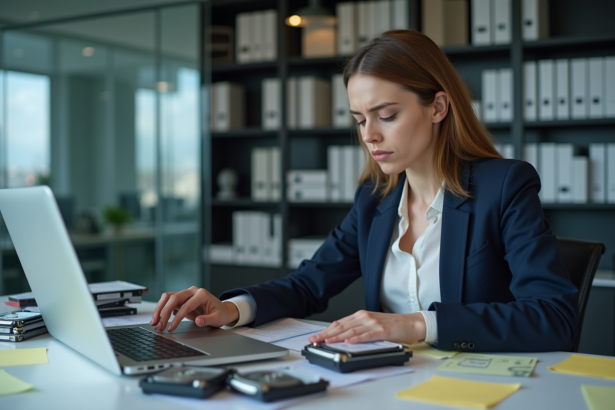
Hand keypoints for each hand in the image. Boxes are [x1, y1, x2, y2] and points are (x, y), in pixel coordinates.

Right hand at [149, 286, 238, 331]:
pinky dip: (162, 309)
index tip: (171, 328)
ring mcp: (186, 293)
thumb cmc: (220, 313)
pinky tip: (159, 319)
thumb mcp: (217, 319)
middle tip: (159, 326)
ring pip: (168, 297)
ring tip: (154, 322)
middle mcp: (192, 291)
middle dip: (164, 312)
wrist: (221, 310)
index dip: (177, 318)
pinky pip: (168, 301)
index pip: (186, 305)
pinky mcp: (181, 298)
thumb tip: (198, 321)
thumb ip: (208, 320)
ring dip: (159, 309)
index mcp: (202, 294)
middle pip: (173, 298)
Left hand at [307, 310, 425, 344]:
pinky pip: (367, 335)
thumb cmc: (392, 325)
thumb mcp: (371, 324)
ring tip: (326, 342)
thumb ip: (357, 328)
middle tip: (314, 340)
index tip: (315, 337)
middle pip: (341, 326)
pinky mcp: (382, 331)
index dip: (325, 330)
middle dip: (326, 334)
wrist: (411, 323)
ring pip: (351, 331)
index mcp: (360, 315)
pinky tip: (348, 342)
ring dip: (337, 337)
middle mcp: (365, 317)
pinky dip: (357, 339)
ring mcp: (373, 323)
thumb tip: (341, 337)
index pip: (338, 323)